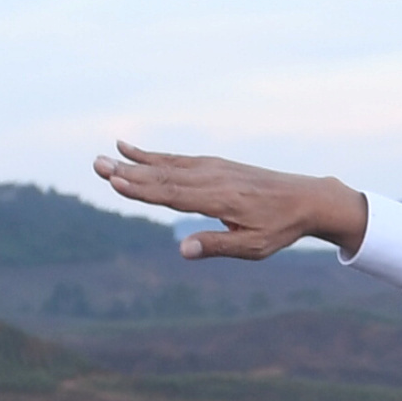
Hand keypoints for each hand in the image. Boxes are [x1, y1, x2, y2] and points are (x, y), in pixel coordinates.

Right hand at [91, 141, 365, 261]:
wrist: (306, 198)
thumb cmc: (280, 228)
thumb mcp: (253, 247)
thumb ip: (216, 246)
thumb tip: (182, 249)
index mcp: (219, 199)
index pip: (173, 194)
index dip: (142, 189)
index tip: (114, 181)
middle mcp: (212, 178)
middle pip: (163, 175)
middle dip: (128, 171)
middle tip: (95, 164)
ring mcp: (212, 168)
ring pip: (167, 164)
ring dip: (135, 161)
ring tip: (107, 155)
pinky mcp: (215, 165)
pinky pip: (179, 159)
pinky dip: (155, 155)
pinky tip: (134, 151)